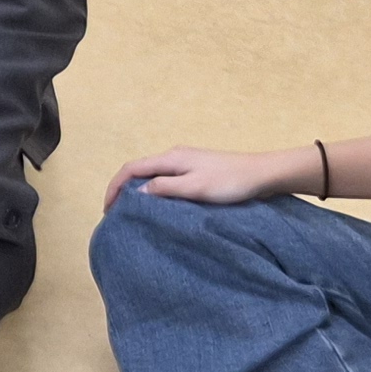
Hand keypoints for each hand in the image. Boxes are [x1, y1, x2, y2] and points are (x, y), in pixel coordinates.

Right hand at [104, 142, 307, 209]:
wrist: (263, 174)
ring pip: (152, 176)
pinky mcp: (196, 171)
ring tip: (134, 213)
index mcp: (171, 158)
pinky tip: (159, 207)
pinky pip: (165, 180)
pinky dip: (154, 192)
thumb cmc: (231, 182)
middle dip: (123, 191)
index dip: (115, 187)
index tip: (107, 210)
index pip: (131, 169)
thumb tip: (138, 194)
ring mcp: (186, 163)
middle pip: (139, 171)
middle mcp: (175, 156)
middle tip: (116, 215)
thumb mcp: (196, 188)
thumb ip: (165, 189)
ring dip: (138, 192)